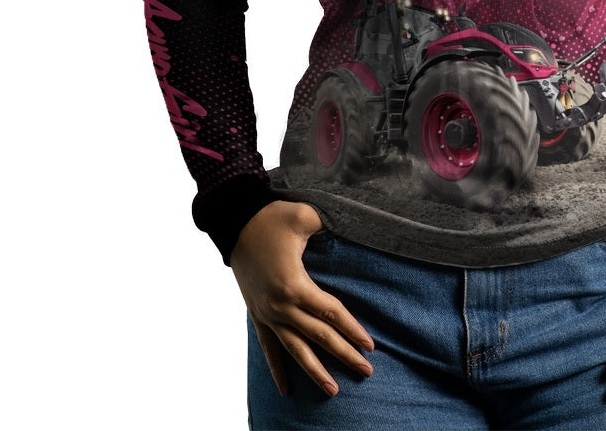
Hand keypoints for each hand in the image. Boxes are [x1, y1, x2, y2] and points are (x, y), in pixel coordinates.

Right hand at [230, 200, 374, 397]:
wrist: (235, 223)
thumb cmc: (273, 217)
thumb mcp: (305, 216)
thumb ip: (330, 223)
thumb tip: (352, 224)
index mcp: (294, 284)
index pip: (330, 313)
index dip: (351, 329)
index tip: (370, 345)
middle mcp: (280, 306)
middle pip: (318, 336)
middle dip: (344, 355)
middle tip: (367, 371)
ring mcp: (267, 313)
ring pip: (295, 350)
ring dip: (315, 371)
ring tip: (334, 390)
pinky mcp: (257, 315)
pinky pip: (269, 348)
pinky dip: (278, 369)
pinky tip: (286, 390)